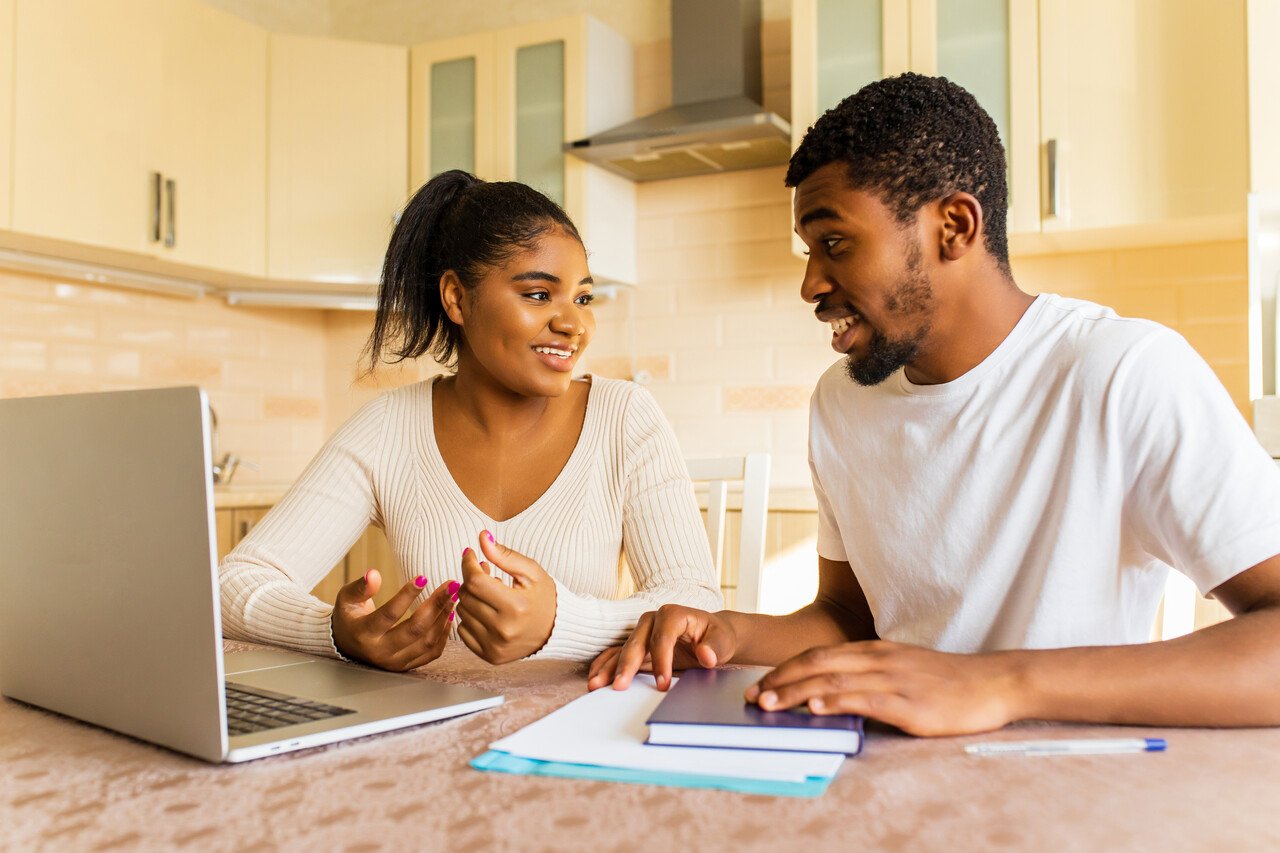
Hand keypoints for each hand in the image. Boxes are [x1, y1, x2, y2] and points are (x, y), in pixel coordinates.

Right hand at [331, 569, 455, 671]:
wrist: (346, 643)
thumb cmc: (349, 616)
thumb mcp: (347, 598)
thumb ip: (360, 587)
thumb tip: (374, 574)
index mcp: (364, 634)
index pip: (389, 614)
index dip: (407, 595)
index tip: (423, 577)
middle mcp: (380, 652)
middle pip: (415, 629)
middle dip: (436, 605)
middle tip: (451, 585)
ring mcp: (395, 662)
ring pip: (427, 642)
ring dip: (443, 617)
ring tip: (453, 596)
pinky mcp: (406, 666)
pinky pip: (432, 653)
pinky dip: (443, 634)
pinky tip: (449, 614)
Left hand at [455, 531, 556, 664]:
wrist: (558, 631)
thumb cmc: (546, 598)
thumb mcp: (531, 572)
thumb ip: (505, 555)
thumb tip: (482, 537)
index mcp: (516, 606)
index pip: (475, 581)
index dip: (468, 563)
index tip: (470, 554)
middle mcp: (503, 630)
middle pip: (466, 596)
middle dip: (471, 580)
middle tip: (485, 572)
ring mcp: (495, 646)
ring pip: (462, 612)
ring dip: (471, 598)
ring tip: (490, 593)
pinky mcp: (490, 656)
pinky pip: (463, 631)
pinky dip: (470, 618)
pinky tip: (486, 613)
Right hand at [589, 605, 738, 691]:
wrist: (712, 636)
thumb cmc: (717, 637)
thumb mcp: (723, 640)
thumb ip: (715, 647)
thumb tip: (706, 656)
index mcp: (674, 614)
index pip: (663, 637)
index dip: (661, 660)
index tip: (662, 684)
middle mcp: (653, 621)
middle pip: (636, 642)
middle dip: (627, 665)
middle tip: (620, 687)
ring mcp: (642, 633)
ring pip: (622, 650)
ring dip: (608, 667)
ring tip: (596, 685)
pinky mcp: (638, 647)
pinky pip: (617, 655)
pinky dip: (605, 666)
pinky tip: (595, 679)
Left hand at [745, 640, 1022, 736]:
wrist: (993, 682)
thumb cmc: (948, 681)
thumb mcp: (902, 669)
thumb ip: (870, 675)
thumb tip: (834, 692)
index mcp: (874, 650)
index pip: (819, 655)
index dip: (786, 668)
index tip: (760, 683)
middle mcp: (878, 659)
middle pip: (817, 664)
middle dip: (780, 680)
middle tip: (752, 697)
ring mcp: (892, 679)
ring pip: (833, 681)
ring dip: (796, 693)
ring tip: (769, 704)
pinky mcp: (908, 701)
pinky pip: (864, 699)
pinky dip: (835, 703)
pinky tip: (814, 709)